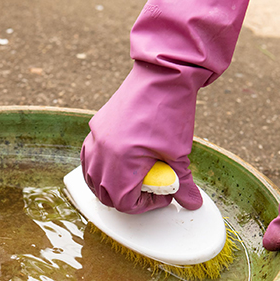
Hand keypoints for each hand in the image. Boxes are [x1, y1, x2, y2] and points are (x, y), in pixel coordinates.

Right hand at [81, 0, 249, 213]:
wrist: (163, 75)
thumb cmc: (171, 112)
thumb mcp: (180, 154)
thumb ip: (182, 183)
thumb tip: (191, 202)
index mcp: (122, 162)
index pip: (123, 202)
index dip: (144, 205)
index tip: (161, 195)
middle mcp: (103, 152)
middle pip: (105, 193)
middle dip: (126, 198)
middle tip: (148, 190)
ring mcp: (96, 138)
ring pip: (92, 177)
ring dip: (109, 185)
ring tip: (131, 180)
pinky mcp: (96, 127)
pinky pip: (88, 157)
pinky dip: (98, 167)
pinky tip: (114, 165)